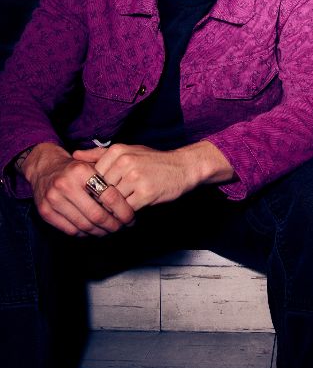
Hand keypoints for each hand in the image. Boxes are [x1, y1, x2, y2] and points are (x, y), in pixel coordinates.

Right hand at [23, 143, 134, 236]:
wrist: (44, 168)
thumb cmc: (76, 169)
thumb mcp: (93, 165)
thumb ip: (111, 179)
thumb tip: (132, 201)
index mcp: (80, 171)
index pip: (109, 196)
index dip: (123, 210)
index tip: (131, 217)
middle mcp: (65, 184)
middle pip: (97, 215)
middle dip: (114, 225)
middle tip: (122, 227)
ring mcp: (53, 199)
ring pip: (84, 225)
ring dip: (101, 232)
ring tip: (110, 230)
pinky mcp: (45, 211)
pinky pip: (70, 230)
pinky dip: (85, 234)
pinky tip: (94, 230)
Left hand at [73, 140, 233, 209]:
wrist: (183, 168)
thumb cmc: (153, 161)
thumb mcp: (127, 151)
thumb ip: (99, 154)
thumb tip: (74, 155)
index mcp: (118, 151)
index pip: (93, 175)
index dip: (92, 189)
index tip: (93, 198)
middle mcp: (125, 162)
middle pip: (100, 189)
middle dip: (99, 202)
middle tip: (97, 212)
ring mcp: (135, 177)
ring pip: (112, 200)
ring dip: (111, 211)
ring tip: (111, 216)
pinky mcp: (146, 192)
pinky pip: (126, 209)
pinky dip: (124, 215)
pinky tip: (126, 217)